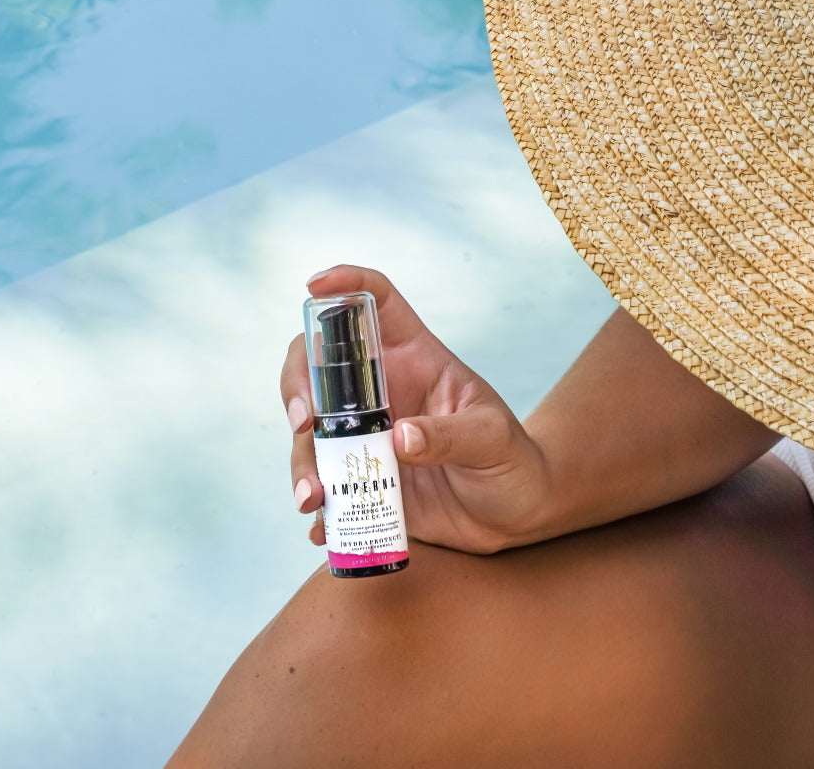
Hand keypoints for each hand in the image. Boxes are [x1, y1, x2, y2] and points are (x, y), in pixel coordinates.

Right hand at [282, 265, 551, 554]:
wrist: (515, 517)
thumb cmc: (513, 462)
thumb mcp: (493, 441)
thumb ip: (453, 435)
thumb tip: (400, 437)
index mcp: (414, 358)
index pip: (376, 303)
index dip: (345, 284)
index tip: (315, 285)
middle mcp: (380, 392)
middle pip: (317, 364)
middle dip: (298, 386)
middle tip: (305, 423)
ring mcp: (365, 437)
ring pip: (311, 434)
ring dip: (301, 462)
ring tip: (314, 499)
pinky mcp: (361, 480)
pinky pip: (323, 488)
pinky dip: (317, 510)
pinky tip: (322, 530)